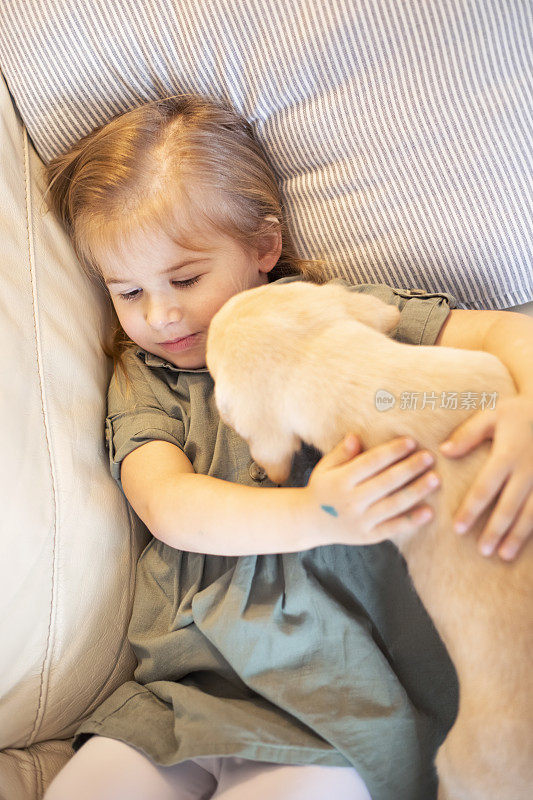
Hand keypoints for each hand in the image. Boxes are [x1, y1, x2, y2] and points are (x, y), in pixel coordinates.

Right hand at [306, 433, 439, 545]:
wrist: (309, 522)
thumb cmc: (323, 488)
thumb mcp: (325, 467)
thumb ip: (341, 453)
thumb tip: (355, 436)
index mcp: (340, 480)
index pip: (370, 462)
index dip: (392, 451)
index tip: (411, 441)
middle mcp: (350, 501)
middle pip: (386, 482)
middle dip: (409, 468)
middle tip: (429, 457)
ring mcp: (360, 520)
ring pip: (393, 504)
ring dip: (416, 491)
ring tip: (435, 479)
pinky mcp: (368, 536)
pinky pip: (393, 528)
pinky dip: (412, 520)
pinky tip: (429, 511)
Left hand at [439, 395, 532, 560]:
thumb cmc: (520, 412)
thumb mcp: (493, 414)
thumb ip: (468, 434)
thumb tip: (444, 451)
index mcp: (507, 455)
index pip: (485, 488)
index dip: (471, 510)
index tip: (458, 528)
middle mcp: (527, 470)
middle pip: (509, 506)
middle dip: (495, 531)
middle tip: (482, 550)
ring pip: (531, 513)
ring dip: (518, 536)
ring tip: (504, 554)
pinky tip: (528, 543)